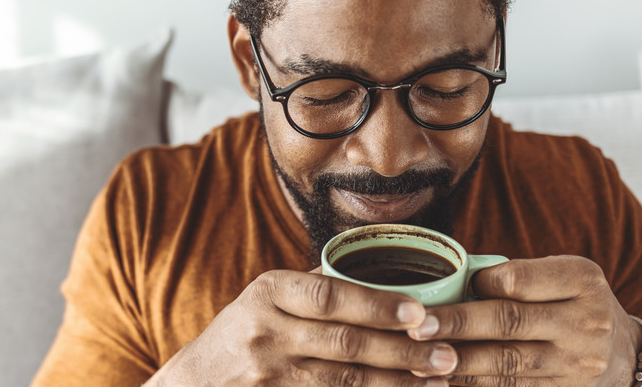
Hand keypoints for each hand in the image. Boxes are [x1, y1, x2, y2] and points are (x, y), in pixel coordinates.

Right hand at [146, 269, 457, 385]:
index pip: (329, 295)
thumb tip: (381, 266)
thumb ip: (316, 285)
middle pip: (344, 343)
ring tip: (438, 381)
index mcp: (269, 292)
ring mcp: (268, 375)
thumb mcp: (267, 297)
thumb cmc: (244, 331)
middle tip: (447, 355)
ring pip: (343, 382)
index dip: (376, 304)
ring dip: (396, 383)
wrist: (194, 383)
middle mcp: (266, 331)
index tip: (420, 312)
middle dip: (401, 351)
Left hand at [407, 256, 641, 385]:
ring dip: (459, 362)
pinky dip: (477, 386)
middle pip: (509, 322)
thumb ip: (518, 277)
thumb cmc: (576, 303)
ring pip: (507, 364)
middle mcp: (585, 323)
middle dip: (457, 324)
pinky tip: (447, 381)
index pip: (519, 281)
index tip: (451, 287)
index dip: (480, 284)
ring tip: (420, 357)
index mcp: (581, 281)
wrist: (624, 355)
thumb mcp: (563, 276)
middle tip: (417, 325)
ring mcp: (577, 365)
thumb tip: (453, 282)